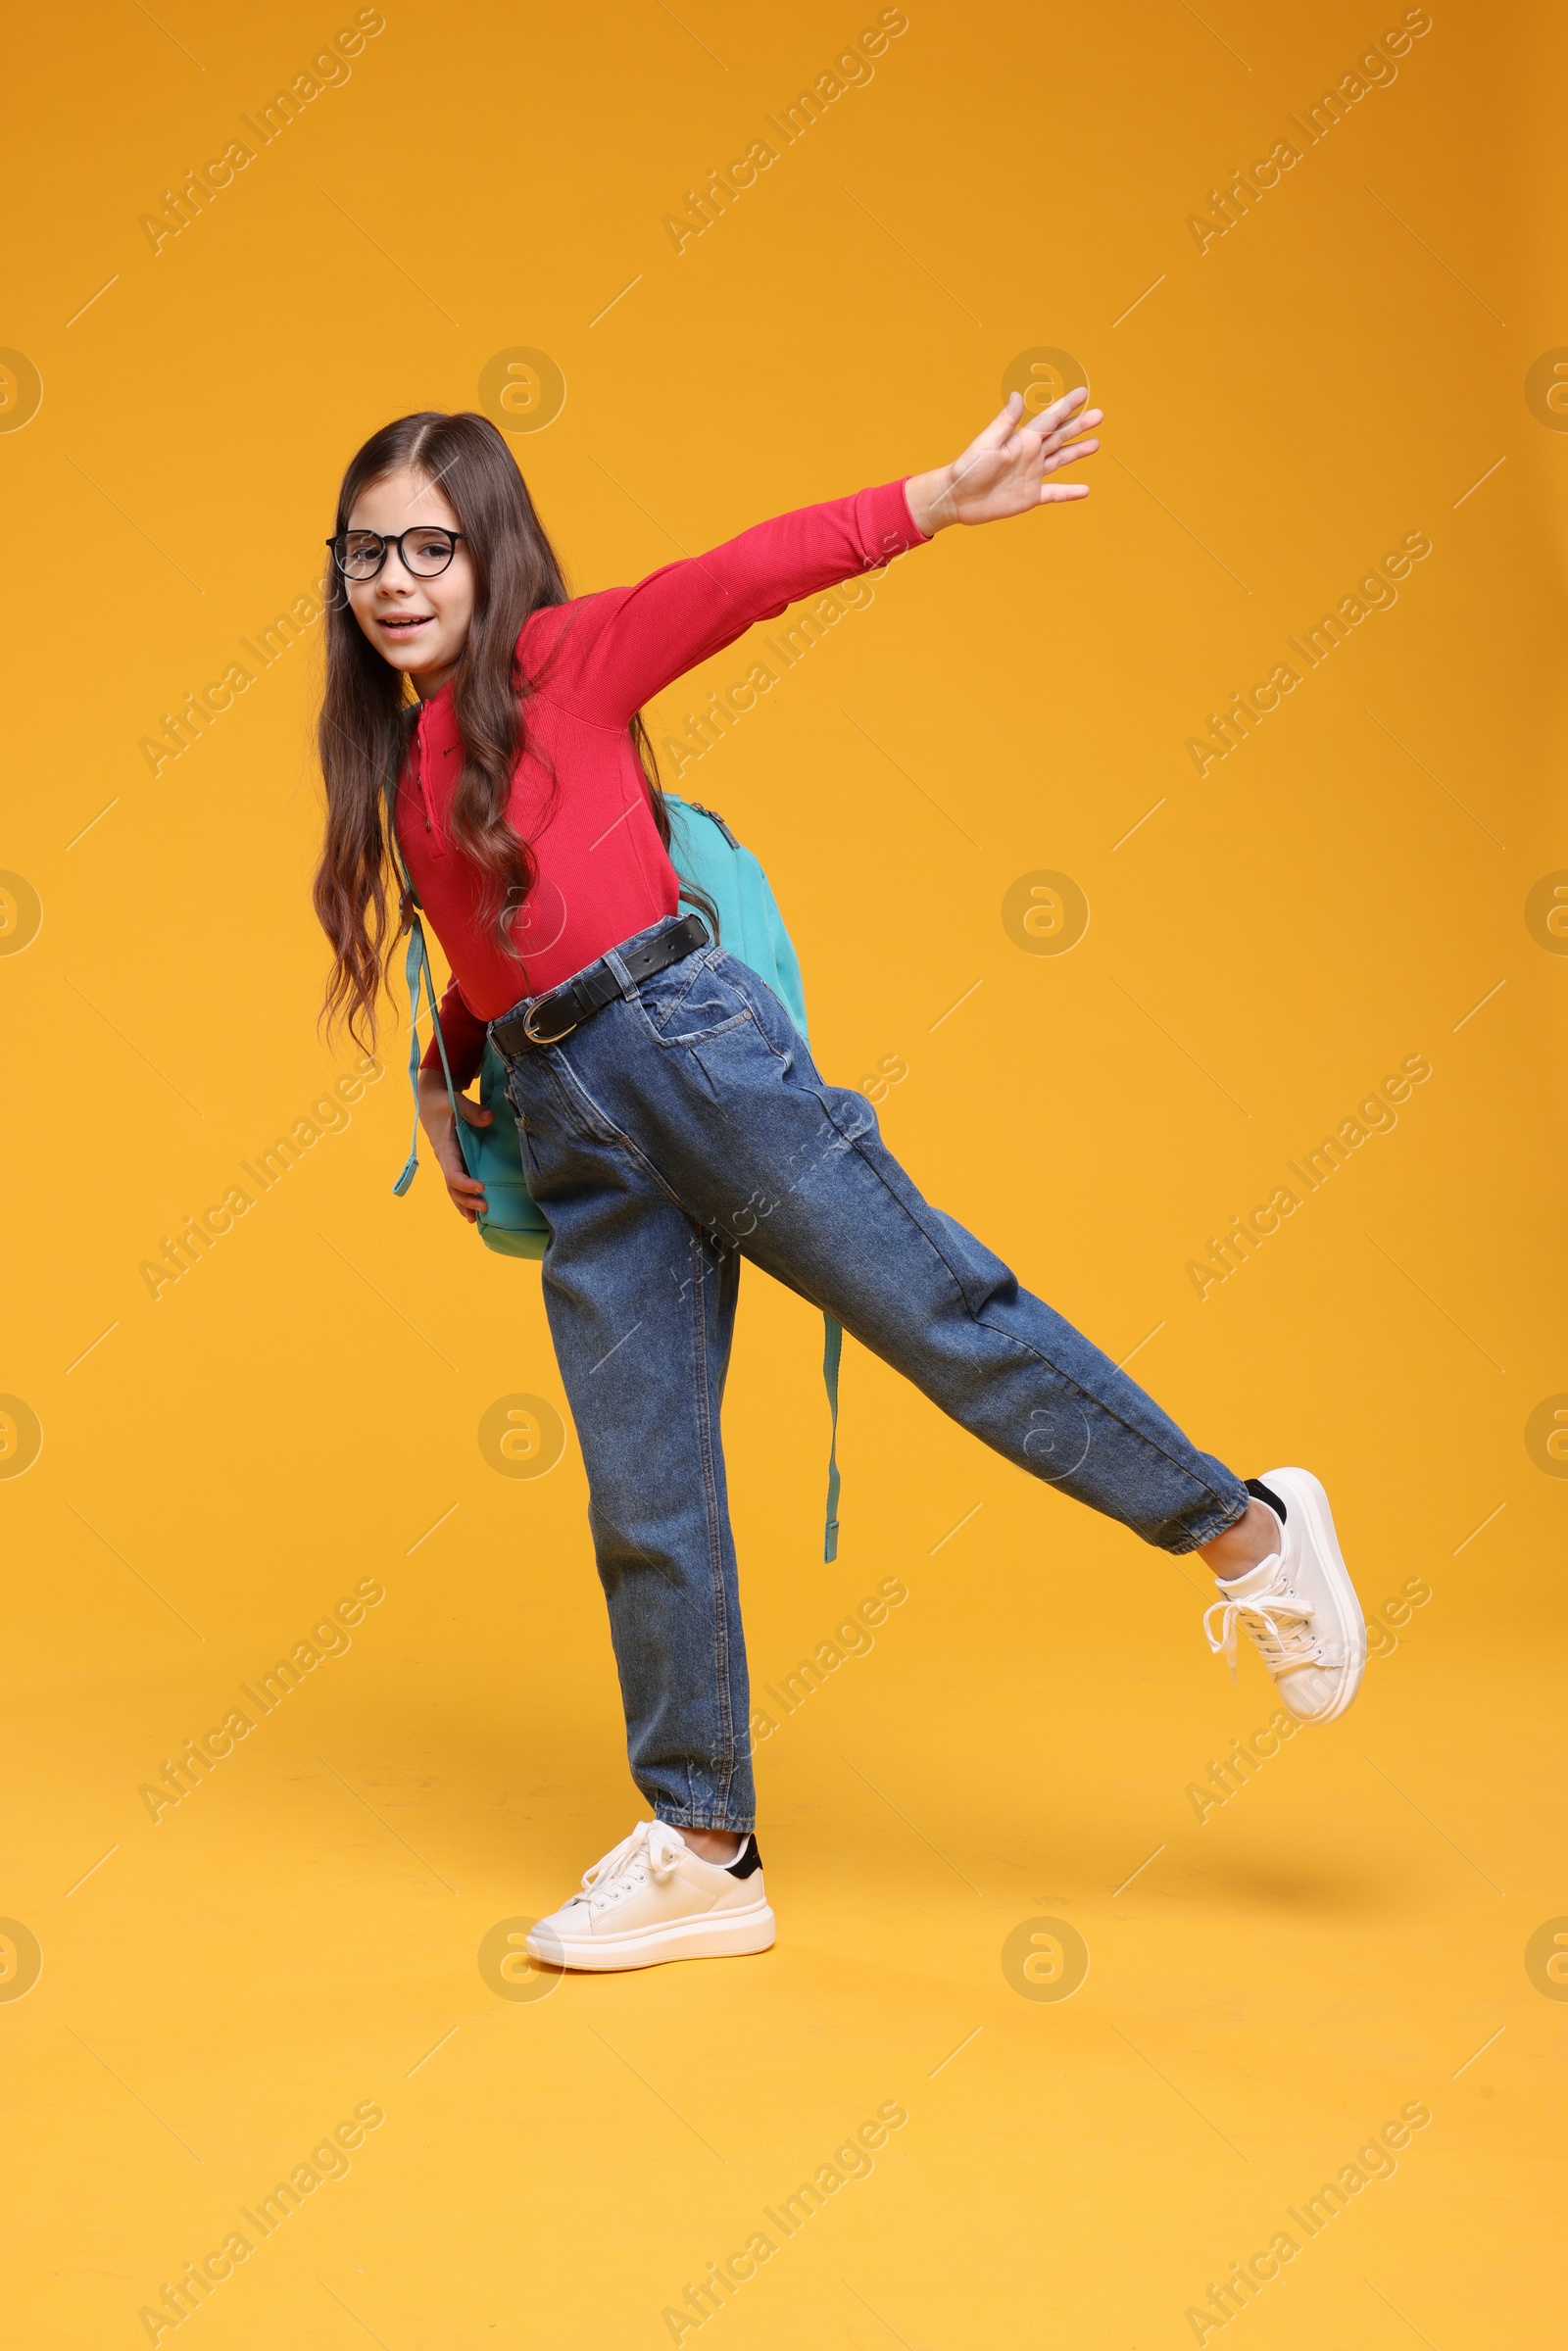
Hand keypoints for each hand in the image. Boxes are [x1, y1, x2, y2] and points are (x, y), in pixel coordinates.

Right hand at [416, 1065, 491, 1222]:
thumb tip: (489, 1119)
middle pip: (452, 1186)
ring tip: (476, 1219)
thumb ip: (471, 1110)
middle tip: (485, 1208)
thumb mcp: (454, 1100)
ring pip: (453, 1189)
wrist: (430, 1101)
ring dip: (463, 1204)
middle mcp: (444, 1159)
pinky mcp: (454, 1162)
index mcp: (444, 1147)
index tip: (481, 1187)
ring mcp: (448, 1162)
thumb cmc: (443, 1101)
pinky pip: (456, 1184)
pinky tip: (471, 1213)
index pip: (452, 1171)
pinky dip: (462, 1199)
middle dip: (467, 1199)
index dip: (465, 1183)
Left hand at [905, 386, 1102, 533]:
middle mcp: (1031, 455)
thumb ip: (1005, 422)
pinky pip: (1055, 492)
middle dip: (1079, 425)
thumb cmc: (968, 468)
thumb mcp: (987, 443)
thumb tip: (1018, 395)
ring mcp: (1032, 475)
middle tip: (1099, 414)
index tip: (1083, 393)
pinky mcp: (1031, 496)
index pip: (1050, 419)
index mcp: (1022, 440)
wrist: (957, 499)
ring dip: (1078, 452)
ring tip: (1096, 443)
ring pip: (1061, 460)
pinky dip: (1069, 492)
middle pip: (1061, 437)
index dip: (1066, 406)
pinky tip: (1085, 490)